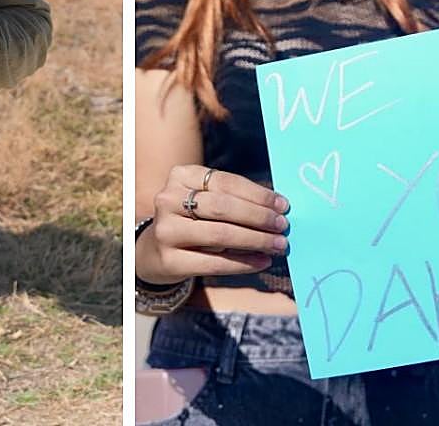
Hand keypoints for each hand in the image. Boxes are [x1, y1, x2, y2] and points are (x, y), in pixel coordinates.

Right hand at [136, 164, 289, 285]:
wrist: (155, 250)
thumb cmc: (191, 219)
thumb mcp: (205, 200)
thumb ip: (234, 199)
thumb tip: (277, 208)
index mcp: (181, 176)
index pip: (226, 182)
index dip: (258, 194)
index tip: (283, 205)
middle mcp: (168, 199)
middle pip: (223, 207)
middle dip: (258, 217)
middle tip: (283, 226)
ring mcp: (166, 230)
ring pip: (220, 234)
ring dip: (255, 240)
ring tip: (278, 244)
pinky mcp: (170, 260)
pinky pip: (215, 262)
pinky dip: (243, 263)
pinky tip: (262, 261)